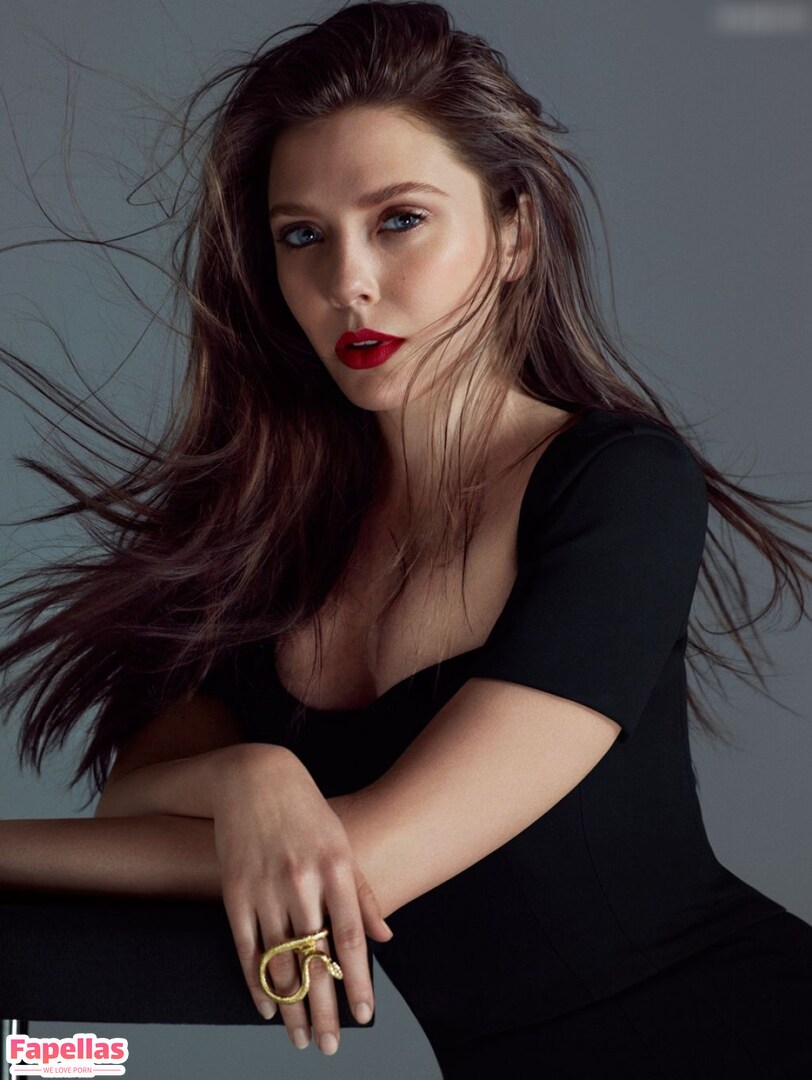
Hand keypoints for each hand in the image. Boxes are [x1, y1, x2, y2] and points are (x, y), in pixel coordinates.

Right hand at [212, 743, 392, 1055]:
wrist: (253, 777)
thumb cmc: (306, 811)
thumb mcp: (343, 842)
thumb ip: (365, 893)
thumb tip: (387, 938)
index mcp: (336, 869)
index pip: (349, 938)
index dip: (356, 982)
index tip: (362, 1015)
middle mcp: (302, 882)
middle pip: (313, 960)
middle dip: (323, 1009)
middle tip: (328, 1046)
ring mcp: (265, 888)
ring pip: (278, 962)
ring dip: (290, 1007)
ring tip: (299, 1038)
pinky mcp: (234, 892)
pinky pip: (246, 949)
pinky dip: (256, 983)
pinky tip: (267, 1007)